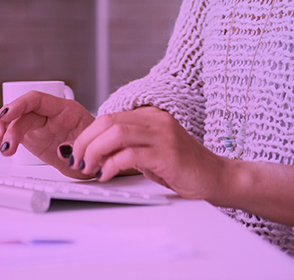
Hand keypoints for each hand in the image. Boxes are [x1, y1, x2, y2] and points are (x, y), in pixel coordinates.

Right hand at [0, 91, 94, 175]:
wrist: (98, 160)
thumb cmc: (97, 149)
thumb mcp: (93, 149)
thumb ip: (78, 146)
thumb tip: (62, 148)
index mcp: (66, 110)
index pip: (38, 99)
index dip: (20, 104)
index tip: (8, 114)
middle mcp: (49, 114)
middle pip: (21, 112)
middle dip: (8, 125)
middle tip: (3, 142)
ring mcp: (39, 124)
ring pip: (13, 120)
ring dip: (2, 130)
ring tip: (0, 147)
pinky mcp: (32, 136)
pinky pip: (12, 131)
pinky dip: (4, 137)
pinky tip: (1, 147)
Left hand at [69, 106, 231, 199]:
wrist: (218, 178)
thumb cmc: (183, 168)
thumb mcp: (150, 152)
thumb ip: (126, 147)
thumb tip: (93, 152)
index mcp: (150, 116)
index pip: (109, 117)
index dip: (87, 134)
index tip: (75, 151)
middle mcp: (156, 120)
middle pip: (108, 121)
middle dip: (86, 141)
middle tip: (76, 160)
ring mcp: (163, 135)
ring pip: (116, 133)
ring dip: (95, 152)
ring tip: (88, 168)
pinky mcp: (167, 154)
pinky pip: (130, 154)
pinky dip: (112, 165)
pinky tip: (106, 175)